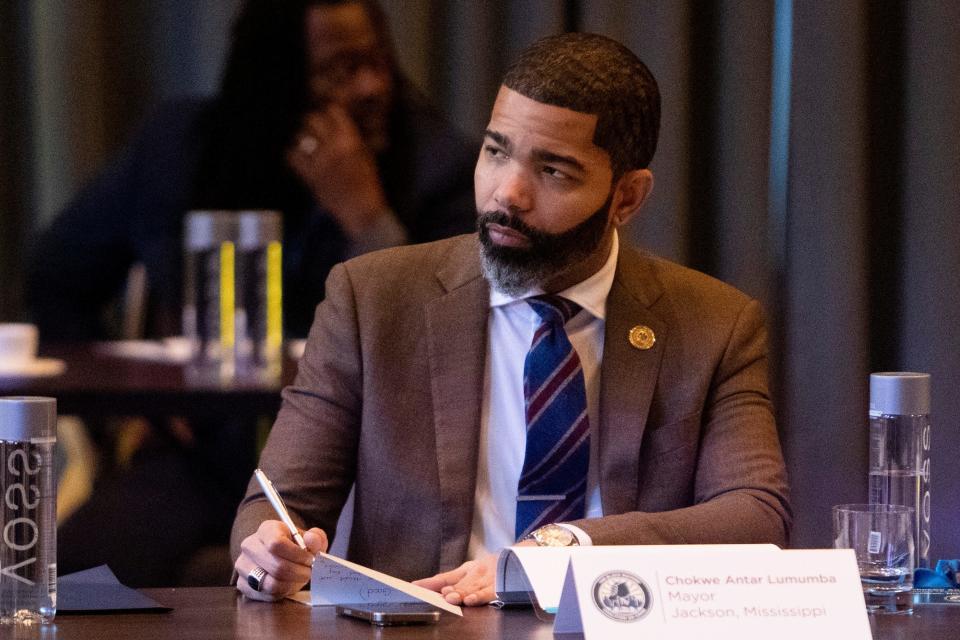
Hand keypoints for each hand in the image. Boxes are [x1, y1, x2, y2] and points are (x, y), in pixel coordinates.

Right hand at [234, 520, 327, 601]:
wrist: (278, 556)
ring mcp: (243, 566)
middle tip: (309, 572)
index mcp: (266, 530)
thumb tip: (311, 540)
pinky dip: (282, 593)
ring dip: (292, 585)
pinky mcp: (242, 584)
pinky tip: (289, 585)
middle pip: (276, 566)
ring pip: (271, 584)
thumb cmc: (295, 547)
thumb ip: (315, 538)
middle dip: (298, 573)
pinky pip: (266, 596)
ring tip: (300, 579)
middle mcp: (250, 546)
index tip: (310, 559)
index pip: (276, 544)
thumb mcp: (309, 538)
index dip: (297, 555)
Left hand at [286, 105, 388, 237]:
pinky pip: (292, 156)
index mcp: (351, 140)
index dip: (328, 112)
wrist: (362, 212)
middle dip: (313, 123)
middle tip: (315, 130)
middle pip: (313, 120)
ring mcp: (321, 162)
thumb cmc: (368, 185)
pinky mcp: (311, 176)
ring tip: (307, 145)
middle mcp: (334, 148)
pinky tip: (300, 159)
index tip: (327, 117)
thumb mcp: (367, 156)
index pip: (333, 112)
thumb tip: (338, 124)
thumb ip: (353, 138)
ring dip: (303, 138)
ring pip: (301, 136)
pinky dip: (294, 155)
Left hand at [413, 551, 503, 606]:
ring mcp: (488, 580)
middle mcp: (476, 574)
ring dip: (460, 593)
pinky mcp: (501, 587)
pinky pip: (489, 593)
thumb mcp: (471, 570)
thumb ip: (451, 579)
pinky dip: (480, 597)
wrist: (520, 558)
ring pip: (472, 588)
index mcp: (467, 569)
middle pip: (458, 585)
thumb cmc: (491, 568)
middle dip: (445, 591)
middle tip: (432, 594)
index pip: (444, 577)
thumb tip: (429, 587)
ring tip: (450, 597)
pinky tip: (471, 601)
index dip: (429, 582)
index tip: (413, 586)